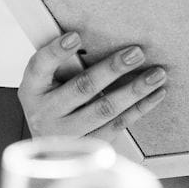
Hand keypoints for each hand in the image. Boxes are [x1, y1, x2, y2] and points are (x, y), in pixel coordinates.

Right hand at [19, 32, 166, 139]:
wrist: (45, 150)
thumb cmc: (49, 105)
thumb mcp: (43, 85)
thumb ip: (62, 64)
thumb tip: (95, 38)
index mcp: (32, 89)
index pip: (40, 66)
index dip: (57, 52)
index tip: (76, 37)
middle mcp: (46, 112)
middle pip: (82, 88)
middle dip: (112, 69)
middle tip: (136, 53)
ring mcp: (66, 133)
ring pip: (104, 109)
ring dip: (134, 90)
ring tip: (156, 75)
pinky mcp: (87, 147)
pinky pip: (117, 126)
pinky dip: (139, 109)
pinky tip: (155, 95)